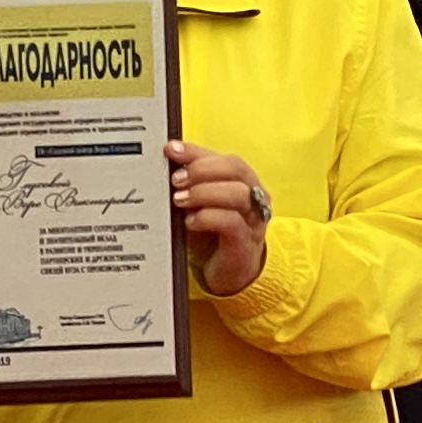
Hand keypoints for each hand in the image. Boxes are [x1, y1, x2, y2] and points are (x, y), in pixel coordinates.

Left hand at [170, 141, 270, 299]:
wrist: (227, 272)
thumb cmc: (212, 232)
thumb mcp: (199, 202)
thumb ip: (189, 181)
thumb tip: (167, 157)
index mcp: (243, 181)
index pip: (224, 157)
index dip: (197, 152)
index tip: (170, 150)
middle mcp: (254, 196)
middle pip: (235, 168)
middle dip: (201, 169)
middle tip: (175, 180)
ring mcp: (252, 220)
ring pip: (238, 193)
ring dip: (204, 192)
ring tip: (179, 200)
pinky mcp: (245, 243)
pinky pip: (231, 223)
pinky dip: (207, 217)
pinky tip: (189, 222)